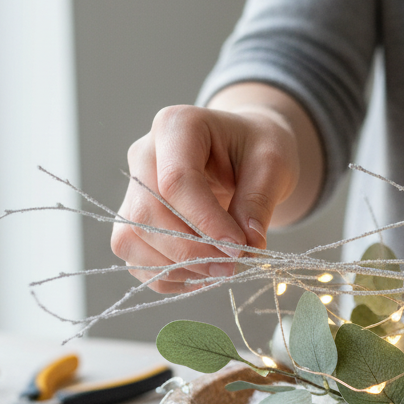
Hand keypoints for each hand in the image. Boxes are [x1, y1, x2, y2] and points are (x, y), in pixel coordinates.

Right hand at [110, 103, 299, 292]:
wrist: (242, 150)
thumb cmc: (255, 149)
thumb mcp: (272, 164)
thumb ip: (258, 201)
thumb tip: (247, 247)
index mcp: (177, 126)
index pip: (177, 181)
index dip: (206, 222)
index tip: (239, 249)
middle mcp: (144, 154)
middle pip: (147, 213)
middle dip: (191, 250)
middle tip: (233, 267)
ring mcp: (132, 188)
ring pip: (131, 239)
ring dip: (175, 267)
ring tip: (220, 271)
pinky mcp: (133, 219)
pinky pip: (134, 258)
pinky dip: (166, 276)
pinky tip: (202, 274)